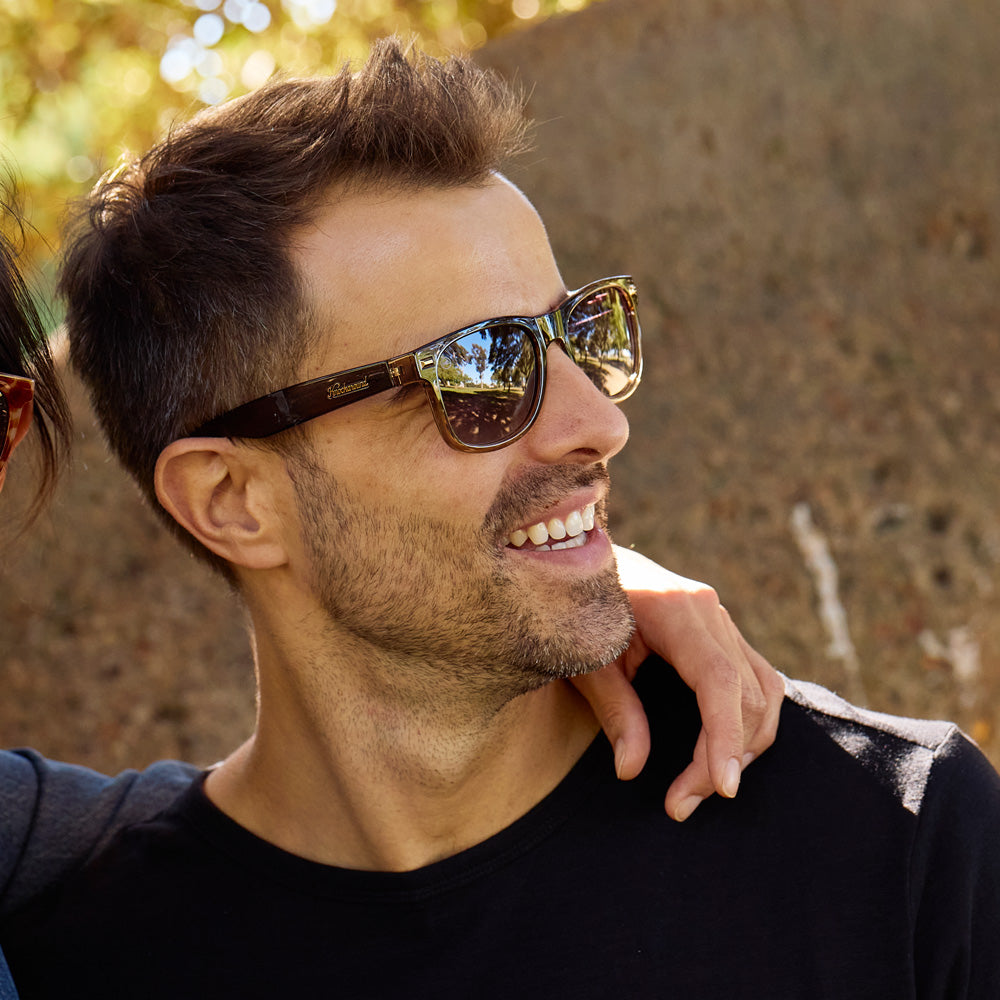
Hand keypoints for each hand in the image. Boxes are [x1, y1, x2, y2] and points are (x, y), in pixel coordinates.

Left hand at [571, 545, 782, 820]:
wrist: (577, 558)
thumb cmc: (575, 609)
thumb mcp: (585, 659)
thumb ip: (613, 710)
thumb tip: (632, 769)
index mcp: (677, 610)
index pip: (720, 682)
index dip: (726, 737)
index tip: (721, 788)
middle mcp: (709, 611)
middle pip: (746, 694)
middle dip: (724, 756)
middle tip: (683, 804)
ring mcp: (719, 618)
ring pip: (762, 690)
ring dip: (744, 743)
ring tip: (703, 786)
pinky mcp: (719, 630)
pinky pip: (755, 678)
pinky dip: (747, 719)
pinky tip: (721, 751)